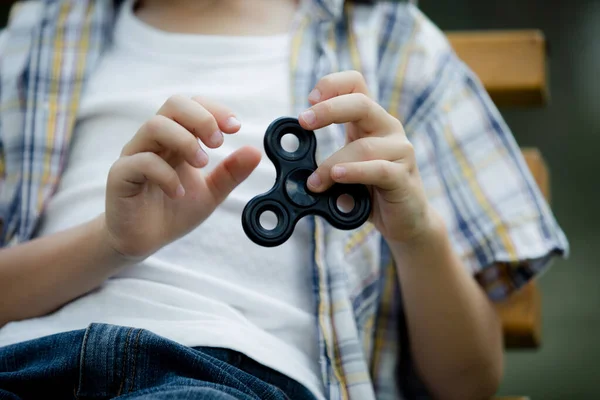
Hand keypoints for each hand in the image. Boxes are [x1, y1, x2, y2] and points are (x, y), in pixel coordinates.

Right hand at [104, 95, 260, 258]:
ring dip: (185, 141)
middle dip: (202, 118)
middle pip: (173, 104)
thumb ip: (231, 173)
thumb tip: (256, 151)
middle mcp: (154, 141)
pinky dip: (167, 175)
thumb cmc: (174, 211)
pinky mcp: (120, 176)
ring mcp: (135, 155)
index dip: (214, 109)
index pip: (192, 105)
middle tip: (218, 144)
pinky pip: (141, 162)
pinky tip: (179, 193)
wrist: (144, 241)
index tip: (235, 127)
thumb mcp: (211, 192)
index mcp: (176, 138)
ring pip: (154, 126)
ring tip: (202, 164)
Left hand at [298, 71, 436, 244]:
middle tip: (303, 121)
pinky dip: (355, 172)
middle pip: (361, 103)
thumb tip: (294, 168)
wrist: (405, 219)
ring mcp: (400, 151)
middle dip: (329, 109)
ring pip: (364, 146)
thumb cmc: (371, 190)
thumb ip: (326, 162)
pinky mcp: (404, 176)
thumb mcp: (345, 168)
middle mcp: (388, 128)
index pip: (355, 84)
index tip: (309, 100)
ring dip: (332, 163)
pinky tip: (338, 177)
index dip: (332, 84)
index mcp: (370, 120)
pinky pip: (379, 169)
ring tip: (314, 182)